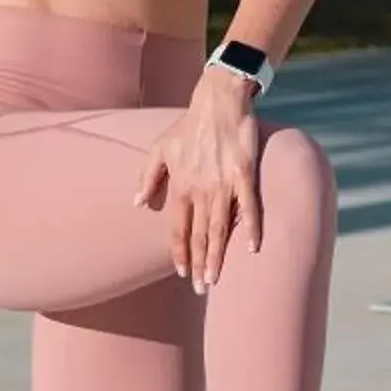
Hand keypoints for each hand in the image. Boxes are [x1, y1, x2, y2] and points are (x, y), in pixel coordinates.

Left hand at [134, 75, 265, 290]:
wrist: (218, 102)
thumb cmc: (188, 126)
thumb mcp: (159, 149)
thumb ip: (147, 177)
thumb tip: (136, 204)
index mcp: (181, 186)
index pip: (179, 229)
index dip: (181, 252)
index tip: (183, 273)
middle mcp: (201, 189)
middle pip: (200, 235)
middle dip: (200, 264)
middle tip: (202, 289)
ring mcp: (224, 183)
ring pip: (220, 227)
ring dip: (218, 255)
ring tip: (217, 279)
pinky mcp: (245, 174)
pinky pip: (250, 206)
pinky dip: (252, 228)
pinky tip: (254, 248)